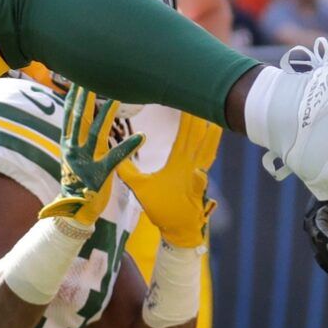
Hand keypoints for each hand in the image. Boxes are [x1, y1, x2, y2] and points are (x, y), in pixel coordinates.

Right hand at [41, 86, 144, 227]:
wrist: (74, 212)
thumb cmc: (79, 184)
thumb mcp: (78, 159)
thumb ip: (83, 141)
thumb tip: (90, 124)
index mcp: (68, 146)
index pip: (70, 117)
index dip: (74, 98)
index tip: (78, 80)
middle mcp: (73, 150)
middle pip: (79, 118)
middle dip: (84, 97)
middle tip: (90, 77)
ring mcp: (85, 161)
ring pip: (96, 132)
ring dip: (107, 113)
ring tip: (116, 96)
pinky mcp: (100, 174)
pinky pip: (116, 157)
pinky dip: (128, 146)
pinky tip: (142, 136)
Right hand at [117, 112, 220, 247]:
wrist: (181, 229)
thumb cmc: (161, 209)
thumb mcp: (140, 189)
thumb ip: (127, 170)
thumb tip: (112, 151)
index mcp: (179, 164)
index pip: (186, 134)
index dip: (189, 117)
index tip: (189, 101)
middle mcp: (194, 164)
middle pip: (201, 135)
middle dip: (202, 116)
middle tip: (205, 97)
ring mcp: (201, 171)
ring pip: (210, 144)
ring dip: (212, 127)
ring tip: (216, 111)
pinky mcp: (203, 177)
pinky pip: (209, 155)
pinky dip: (212, 143)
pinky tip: (213, 135)